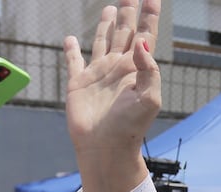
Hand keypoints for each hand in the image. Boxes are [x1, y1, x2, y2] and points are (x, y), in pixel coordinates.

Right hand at [64, 0, 160, 191]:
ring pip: (103, 41)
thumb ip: (148, 69)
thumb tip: (141, 41)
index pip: (145, 35)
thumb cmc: (130, 128)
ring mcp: (98, 74)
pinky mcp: (79, 83)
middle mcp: (118, 67)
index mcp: (136, 69)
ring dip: (107, 24)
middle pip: (125, 31)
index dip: (149, 15)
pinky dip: (71, 49)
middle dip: (129, 12)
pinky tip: (70, 39)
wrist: (105, 148)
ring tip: (111, 8)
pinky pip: (74, 61)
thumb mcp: (149, 98)